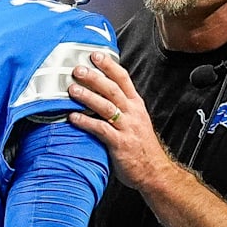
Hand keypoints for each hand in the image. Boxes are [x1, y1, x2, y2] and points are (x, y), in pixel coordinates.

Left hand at [68, 52, 170, 190]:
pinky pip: (101, 129)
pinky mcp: (120, 143)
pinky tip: (72, 118)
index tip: (95, 55)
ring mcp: (127, 128)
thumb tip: (99, 93)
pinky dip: (86, 122)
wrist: (154, 171)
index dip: (109, 65)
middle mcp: (132, 113)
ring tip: (72, 90)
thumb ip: (121, 107)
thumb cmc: (141, 147)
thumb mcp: (136, 120)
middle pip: (112, 89)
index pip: (123, 78)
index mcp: (136, 105)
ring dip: (88, 97)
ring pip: (106, 107)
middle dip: (94, 77)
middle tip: (78, 69)